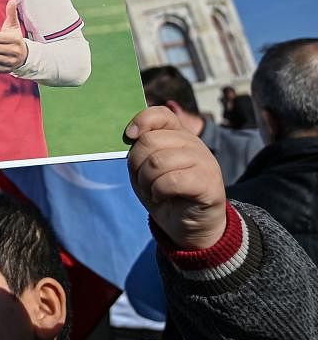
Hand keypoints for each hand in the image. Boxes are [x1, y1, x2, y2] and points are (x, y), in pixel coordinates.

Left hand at [125, 107, 226, 249]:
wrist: (189, 225)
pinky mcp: (209, 183)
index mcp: (178, 134)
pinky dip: (158, 191)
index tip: (129, 137)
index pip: (160, 114)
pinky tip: (162, 197)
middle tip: (143, 179)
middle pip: (150, 140)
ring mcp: (205, 161)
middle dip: (136, 164)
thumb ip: (140, 149)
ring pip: (157, 162)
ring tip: (153, 190)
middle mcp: (193, 143)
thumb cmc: (163, 193)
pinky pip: (171, 181)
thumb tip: (130, 135)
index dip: (141, 121)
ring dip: (146, 180)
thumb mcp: (145, 168)